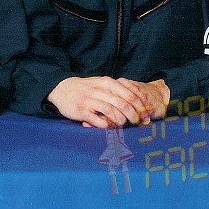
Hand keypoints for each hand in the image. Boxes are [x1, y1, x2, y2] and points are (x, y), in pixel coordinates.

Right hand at [48, 76, 167, 127]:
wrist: (61, 89)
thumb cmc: (86, 89)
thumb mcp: (102, 84)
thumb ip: (118, 92)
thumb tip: (139, 105)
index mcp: (106, 82)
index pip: (130, 94)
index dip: (141, 107)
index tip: (146, 117)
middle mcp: (99, 90)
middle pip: (123, 104)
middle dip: (134, 116)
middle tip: (137, 123)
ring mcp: (89, 100)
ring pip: (111, 112)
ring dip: (120, 121)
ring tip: (122, 125)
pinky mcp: (81, 110)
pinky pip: (98, 120)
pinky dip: (106, 125)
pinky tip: (108, 126)